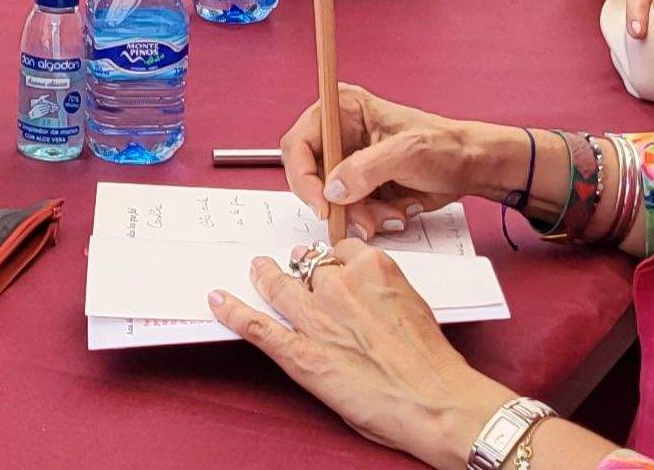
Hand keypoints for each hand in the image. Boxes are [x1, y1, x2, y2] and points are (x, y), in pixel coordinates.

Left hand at [210, 242, 514, 467]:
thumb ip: (383, 293)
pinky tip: (218, 301)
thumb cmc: (432, 362)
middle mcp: (340, 286)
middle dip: (299, 267)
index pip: (341, 252)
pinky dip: (233, 312)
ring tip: (256, 270)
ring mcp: (317, 318)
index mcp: (373, 269)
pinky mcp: (300, 353)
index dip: (332, 260)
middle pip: (309, 268)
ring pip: (279, 287)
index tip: (327, 263)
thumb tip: (369, 296)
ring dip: (265, 277)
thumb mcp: (415, 306)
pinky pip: (257, 326)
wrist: (435, 401)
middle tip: (290, 264)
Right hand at [284, 85, 511, 241]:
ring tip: (392, 213)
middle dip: (338, 204)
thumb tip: (333, 189)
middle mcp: (340, 135)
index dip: (303, 177)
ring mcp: (350, 163)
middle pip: (311, 178)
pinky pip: (350, 212)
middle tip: (363, 219)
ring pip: (331, 201)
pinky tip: (397, 210)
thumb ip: (366, 168)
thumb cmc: (446, 146)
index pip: (298, 144)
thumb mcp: (407, 152)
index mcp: (344, 110)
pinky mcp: (362, 186)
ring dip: (360, 215)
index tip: (323, 204)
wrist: (471, 167)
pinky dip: (372, 219)